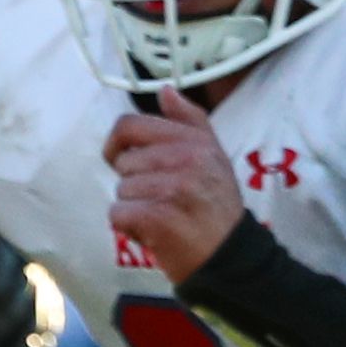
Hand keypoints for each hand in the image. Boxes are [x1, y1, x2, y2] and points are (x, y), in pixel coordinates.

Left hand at [105, 94, 243, 278]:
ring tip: (162, 216)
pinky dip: (129, 228)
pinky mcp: (159, 216)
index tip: (120, 160)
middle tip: (162, 199)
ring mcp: (174, 187)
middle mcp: (187, 159)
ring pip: (121, 189)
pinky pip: (118, 213)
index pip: (130, 125)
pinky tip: (154, 232)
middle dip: (134, 184)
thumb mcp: (213, 156)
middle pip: (123, 162)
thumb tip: (165, 90)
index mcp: (196, 141)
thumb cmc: (215, 206)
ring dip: (134, 208)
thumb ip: (189, 121)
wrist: (229, 256)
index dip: (116, 144)